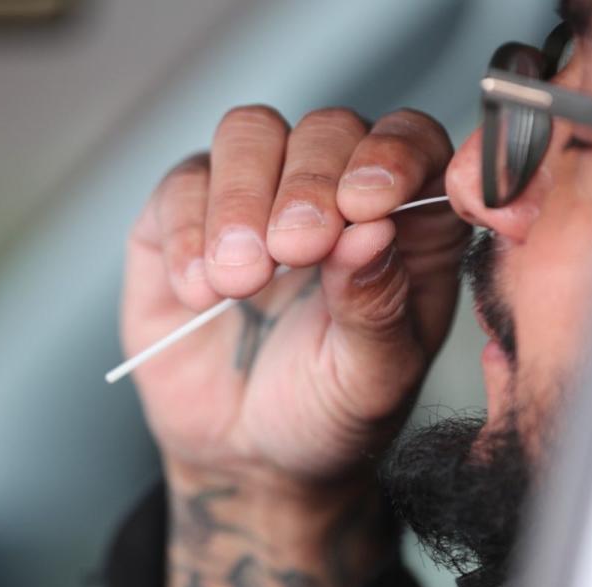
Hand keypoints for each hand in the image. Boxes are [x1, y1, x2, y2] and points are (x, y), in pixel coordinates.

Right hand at [122, 105, 467, 482]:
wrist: (245, 453)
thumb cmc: (326, 411)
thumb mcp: (370, 380)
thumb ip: (377, 308)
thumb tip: (372, 231)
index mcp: (400, 224)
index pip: (412, 142)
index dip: (393, 154)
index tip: (365, 204)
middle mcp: (329, 195)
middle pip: (325, 128)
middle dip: (308, 184)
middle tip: (293, 253)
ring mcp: (253, 198)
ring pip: (248, 134)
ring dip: (241, 199)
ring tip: (240, 281)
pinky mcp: (181, 219)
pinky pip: (180, 186)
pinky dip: (185, 233)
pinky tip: (198, 291)